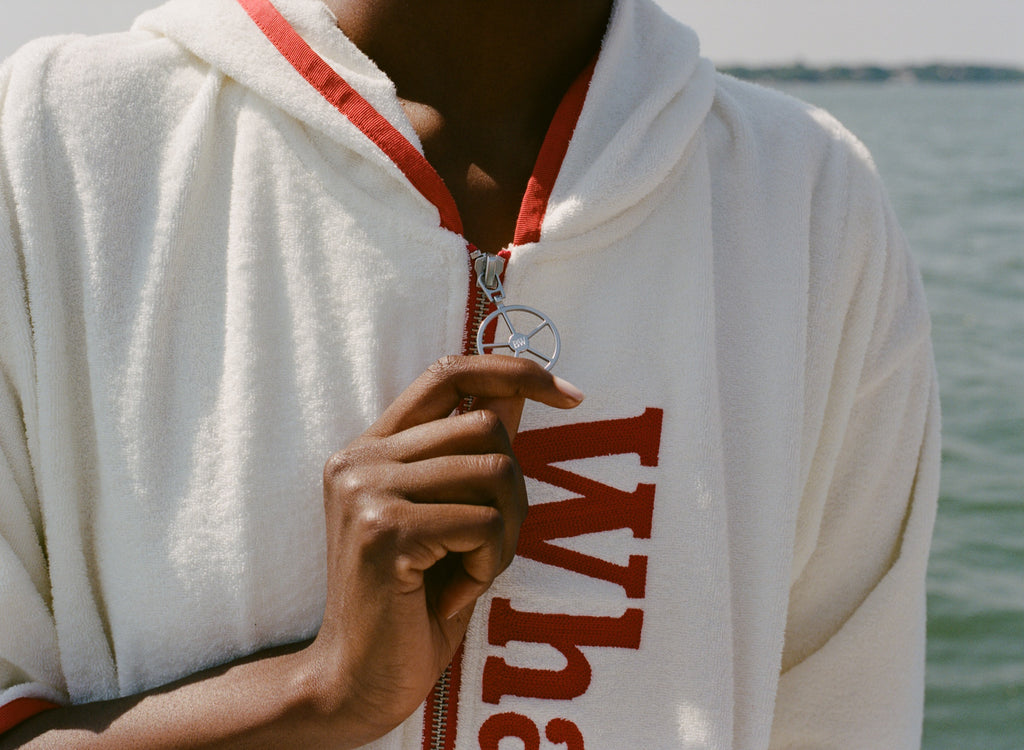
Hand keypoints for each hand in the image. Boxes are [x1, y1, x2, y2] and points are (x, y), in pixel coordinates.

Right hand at [302, 355, 583, 742]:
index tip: (570, 393)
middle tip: (492, 543)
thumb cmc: (413, 600)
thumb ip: (472, 454)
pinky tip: (457, 591)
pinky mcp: (384, 530)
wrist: (360, 679)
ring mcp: (367, 490)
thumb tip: (519, 394)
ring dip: (505, 531)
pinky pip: (484, 522)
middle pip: (487, 426)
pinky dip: (490, 562)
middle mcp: (360, 458)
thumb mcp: (448, 516)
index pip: (448, 371)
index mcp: (371, 448)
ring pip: (495, 472)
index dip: (514, 370)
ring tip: (472, 569)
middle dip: (514, 489)